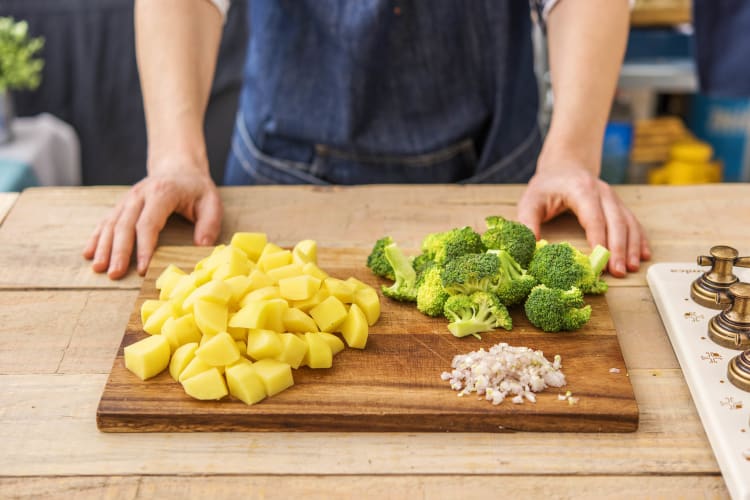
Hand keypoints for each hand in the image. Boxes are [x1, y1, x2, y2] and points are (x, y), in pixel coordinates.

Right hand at [82, 163, 222, 278]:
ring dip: (104, 247)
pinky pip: (105, 221)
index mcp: (162, 193)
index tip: (142, 269)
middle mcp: (139, 194)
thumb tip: (202, 247)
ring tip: (99, 268)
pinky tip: (89, 253)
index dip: (143, 247)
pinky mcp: (122, 205)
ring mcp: (128, 199)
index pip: (148, 223)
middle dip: (119, 251)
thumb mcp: (212, 203)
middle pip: (124, 224)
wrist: (180, 168)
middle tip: (115, 274)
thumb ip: (209, 224)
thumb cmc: (197, 190)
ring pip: (111, 223)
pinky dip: (96, 237)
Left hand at [517, 163, 650, 277]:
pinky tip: (642, 255)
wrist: (564, 165)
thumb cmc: (547, 186)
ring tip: (632, 268)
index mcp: (582, 190)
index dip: (599, 241)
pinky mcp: (618, 205)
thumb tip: (530, 246)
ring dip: (631, 246)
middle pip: (616, 222)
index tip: (598, 262)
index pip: (594, 218)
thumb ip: (528, 222)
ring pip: (628, 222)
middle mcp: (603, 192)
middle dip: (619, 248)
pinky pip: (633, 222)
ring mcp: (614, 198)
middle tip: (617, 272)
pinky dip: (639, 239)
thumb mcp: (530, 200)